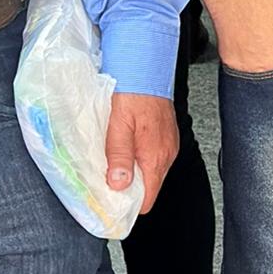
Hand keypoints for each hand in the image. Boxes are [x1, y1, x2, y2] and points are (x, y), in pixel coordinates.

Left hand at [105, 90, 179, 214]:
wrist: (146, 67)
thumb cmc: (132, 92)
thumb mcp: (117, 125)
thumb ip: (119, 156)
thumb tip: (118, 185)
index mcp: (155, 156)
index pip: (147, 200)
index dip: (128, 206)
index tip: (110, 204)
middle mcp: (166, 154)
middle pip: (148, 188)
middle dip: (127, 189)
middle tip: (105, 181)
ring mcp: (168, 145)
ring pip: (149, 173)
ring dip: (131, 173)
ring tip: (111, 163)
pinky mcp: (166, 137)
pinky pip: (152, 158)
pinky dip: (137, 159)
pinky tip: (123, 148)